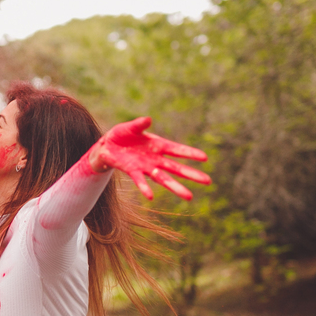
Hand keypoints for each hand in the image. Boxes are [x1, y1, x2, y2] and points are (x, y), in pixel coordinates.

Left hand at [89, 117, 210, 200]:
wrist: (106, 146)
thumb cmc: (122, 135)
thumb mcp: (130, 127)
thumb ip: (139, 124)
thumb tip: (148, 119)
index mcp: (158, 145)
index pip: (177, 150)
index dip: (190, 153)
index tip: (205, 158)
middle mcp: (155, 159)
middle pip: (176, 168)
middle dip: (192, 174)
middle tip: (208, 181)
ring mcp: (145, 167)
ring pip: (163, 179)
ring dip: (175, 187)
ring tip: (189, 196)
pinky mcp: (132, 172)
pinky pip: (140, 181)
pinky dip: (145, 188)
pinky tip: (151, 196)